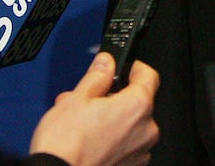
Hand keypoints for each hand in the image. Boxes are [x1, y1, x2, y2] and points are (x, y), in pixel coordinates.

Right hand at [29, 52, 159, 165]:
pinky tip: (88, 139)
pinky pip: (126, 144)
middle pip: (136, 102)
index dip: (134, 67)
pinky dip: (111, 138)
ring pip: (129, 124)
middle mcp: (145, 130)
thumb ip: (97, 76)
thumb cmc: (66, 145)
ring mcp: (140, 151)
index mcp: (137, 106)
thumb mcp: (77, 99)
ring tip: (81, 122)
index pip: (149, 75)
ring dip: (109, 118)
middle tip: (87, 99)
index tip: (122, 68)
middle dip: (111, 97)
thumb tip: (106, 63)